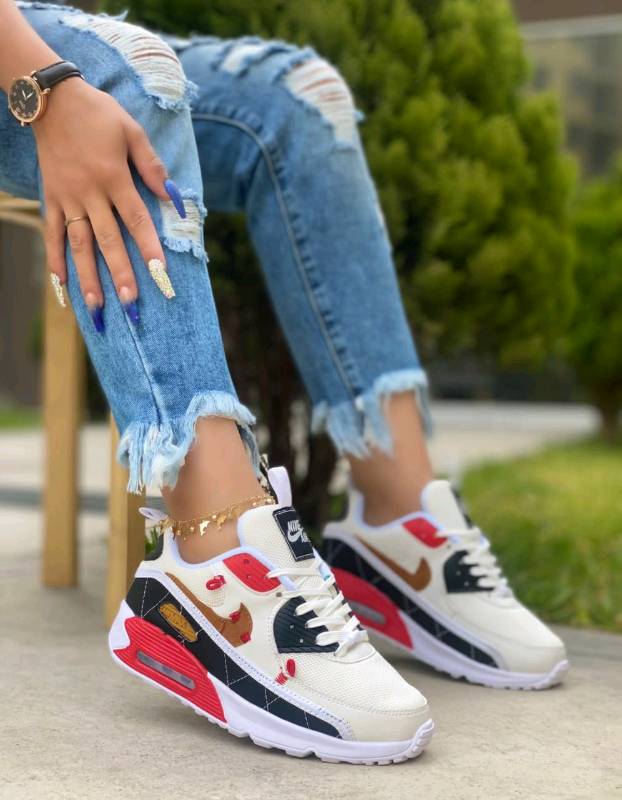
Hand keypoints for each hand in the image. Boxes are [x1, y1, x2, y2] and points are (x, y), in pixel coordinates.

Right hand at [35, 77, 178, 327]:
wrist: (52, 99)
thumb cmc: (99, 114)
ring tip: (98, 308)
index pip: (137, 221)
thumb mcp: (132, 132)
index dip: (149, 249)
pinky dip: (55, 261)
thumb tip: (173, 197)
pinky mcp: (51, 199)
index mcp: (114, 178)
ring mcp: (68, 199)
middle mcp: (90, 194)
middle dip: (121, 275)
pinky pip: (52, 234)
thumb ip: (151, 166)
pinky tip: (62, 288)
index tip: (161, 276)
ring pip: (80, 245)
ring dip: (89, 278)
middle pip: (108, 241)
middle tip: (132, 305)